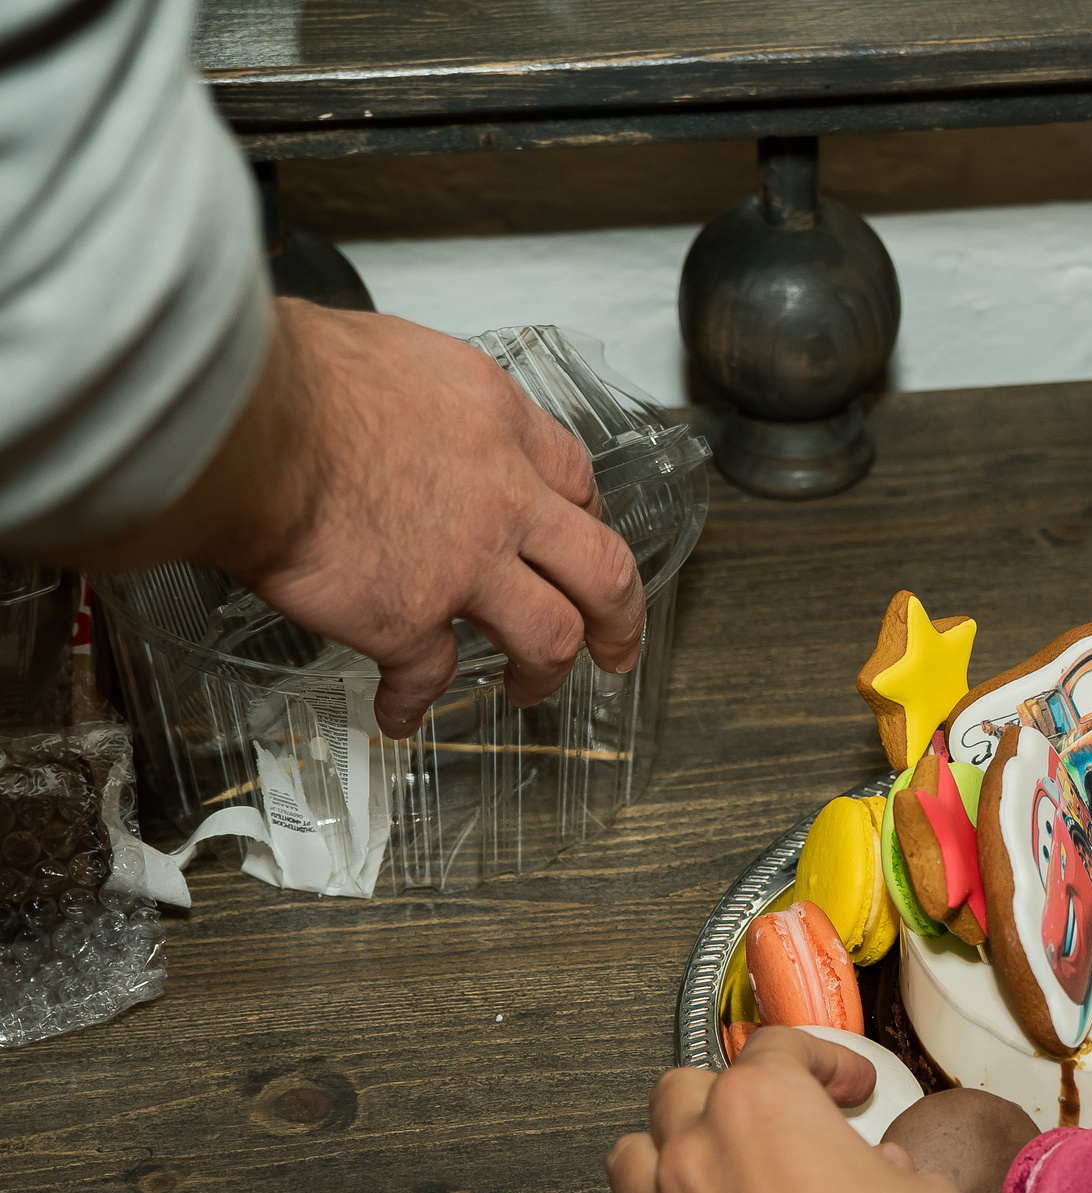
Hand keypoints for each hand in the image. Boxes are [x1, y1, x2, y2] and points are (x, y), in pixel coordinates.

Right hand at [62, 298, 643, 736]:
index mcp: (497, 421)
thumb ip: (424, 399)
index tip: (583, 542)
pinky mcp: (409, 617)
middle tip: (616, 642)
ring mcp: (464, 563)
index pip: (577, 480)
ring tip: (531, 690)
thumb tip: (402, 408)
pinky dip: (415, 700)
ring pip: (549, 634)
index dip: (587, 521)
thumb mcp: (392, 352)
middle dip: (619, 616)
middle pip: (600, 568)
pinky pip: (430, 674)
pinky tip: (401, 711)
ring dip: (545, 671)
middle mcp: (501, 494)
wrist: (243, 424)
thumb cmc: (290, 376)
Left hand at [579, 1027, 1062, 1192]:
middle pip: (679, 1091)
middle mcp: (696, 1154)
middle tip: (765, 1130)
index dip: (820, 1060)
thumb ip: (896, 1172)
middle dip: (720, 1099)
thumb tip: (888, 1174)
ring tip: (695, 1182)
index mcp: (765, 1107)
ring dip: (656, 1162)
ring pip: (625, 1163)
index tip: (847, 1089)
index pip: (778, 1049)